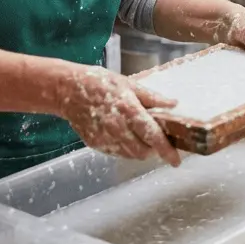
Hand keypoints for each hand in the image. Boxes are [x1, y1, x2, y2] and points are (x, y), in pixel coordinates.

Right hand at [52, 66, 180, 165]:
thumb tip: (174, 104)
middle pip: (143, 152)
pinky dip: (125, 149)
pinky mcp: (96, 144)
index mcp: (130, 111)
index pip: (153, 137)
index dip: (167, 151)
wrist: (68, 90)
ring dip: (140, 150)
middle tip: (156, 139)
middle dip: (154, 150)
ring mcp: (105, 139)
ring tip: (140, 135)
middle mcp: (118, 129)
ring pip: (130, 155)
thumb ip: (152, 98)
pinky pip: (117, 153)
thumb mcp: (130, 84)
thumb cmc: (101, 83)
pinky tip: (124, 135)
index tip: (176, 160)